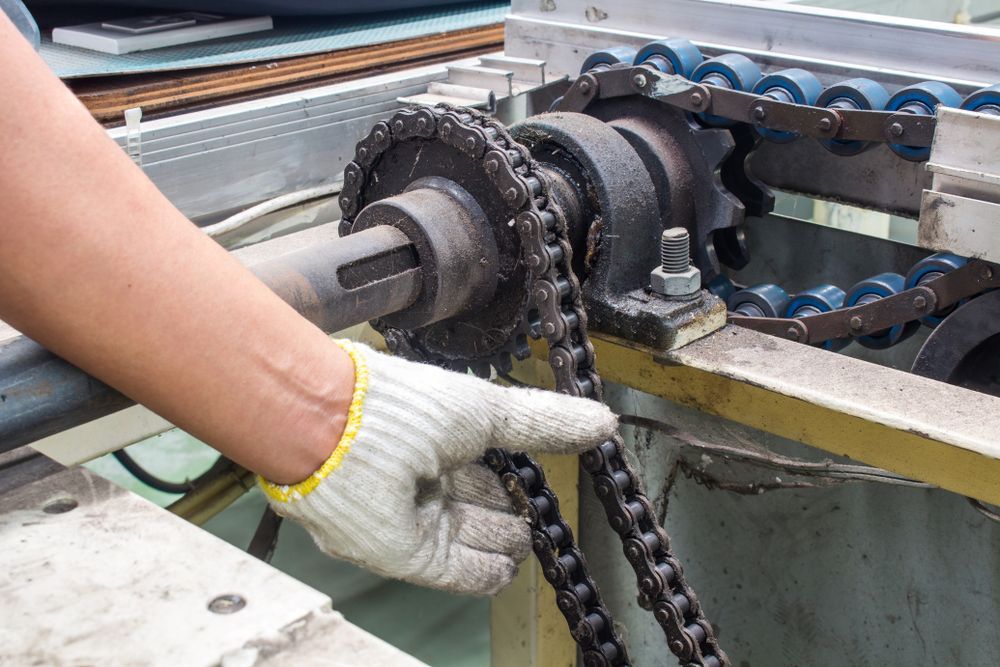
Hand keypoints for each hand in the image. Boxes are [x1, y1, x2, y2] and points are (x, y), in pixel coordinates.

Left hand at [259, 340, 617, 594]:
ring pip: (483, 541)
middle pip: (490, 507)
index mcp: (442, 441)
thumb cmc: (412, 408)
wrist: (344, 436)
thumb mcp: (489, 409)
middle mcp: (430, 483)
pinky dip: (491, 571)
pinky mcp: (413, 558)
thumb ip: (545, 422)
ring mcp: (422, 522)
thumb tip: (606, 423)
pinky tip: (508, 563)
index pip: (492, 468)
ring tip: (520, 531)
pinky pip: (465, 574)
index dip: (518, 475)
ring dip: (506, 539)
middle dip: (512, 510)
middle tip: (529, 508)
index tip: (542, 478)